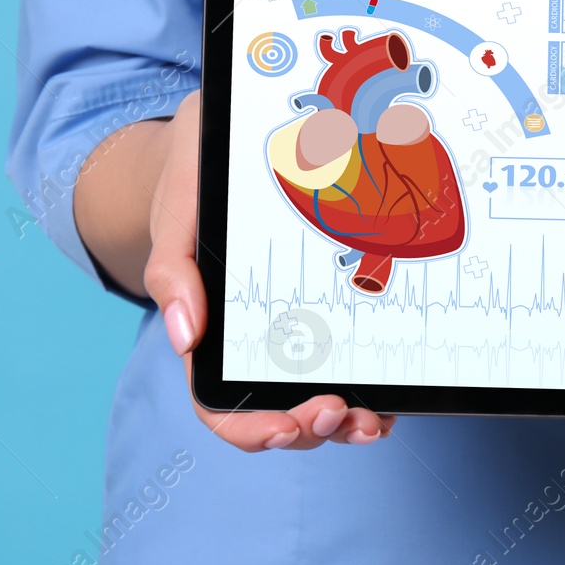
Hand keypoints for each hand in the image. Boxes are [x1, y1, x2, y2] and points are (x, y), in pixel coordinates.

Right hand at [133, 91, 396, 451]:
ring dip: (347, 422)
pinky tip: (392, 388)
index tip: (285, 426)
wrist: (224, 135)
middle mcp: (253, 340)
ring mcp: (297, 329)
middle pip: (279, 414)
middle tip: (342, 414)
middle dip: (312, 428)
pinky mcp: (331, 307)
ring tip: (372, 417)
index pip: (219, 405)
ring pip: (319, 397)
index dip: (250, 428)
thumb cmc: (194, 179)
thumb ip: (173, 271)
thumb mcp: (177, 213)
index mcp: (208, 332)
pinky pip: (352, 359)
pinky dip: (371, 385)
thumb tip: (185, 337)